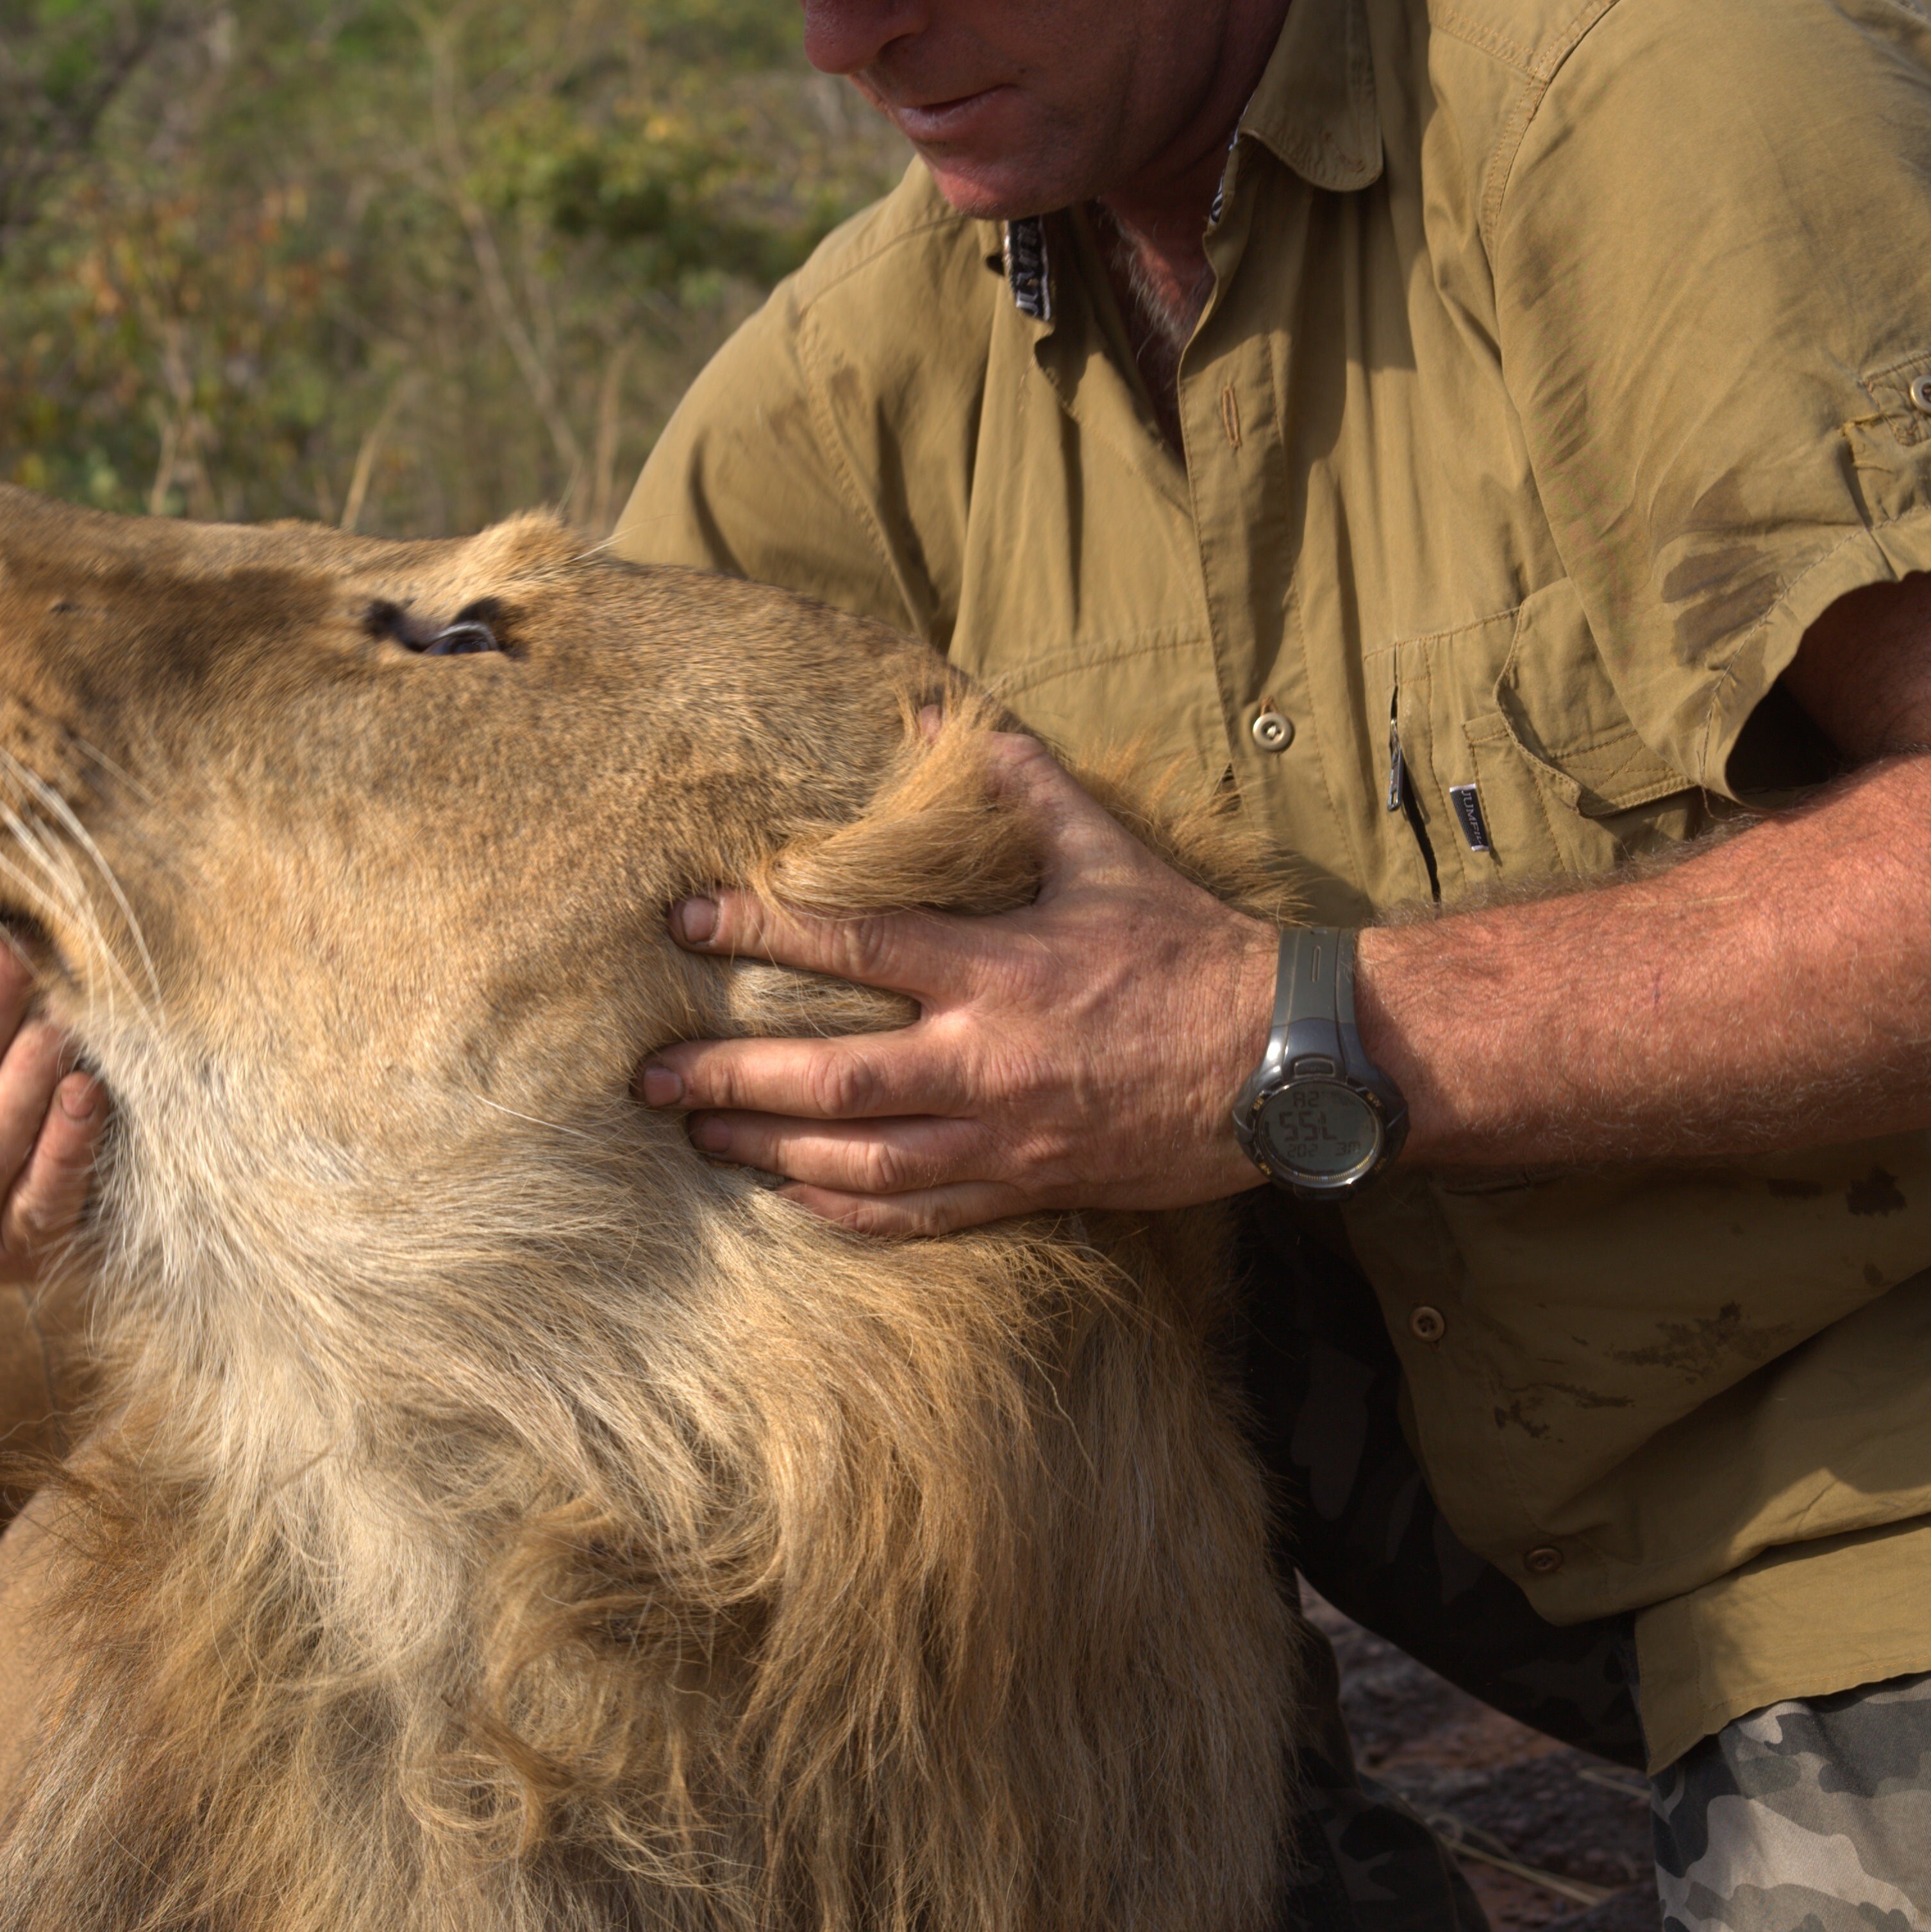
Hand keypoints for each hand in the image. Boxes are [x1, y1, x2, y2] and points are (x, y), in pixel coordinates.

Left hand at [638, 734, 1272, 1235]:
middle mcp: (988, 1061)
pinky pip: (922, 1214)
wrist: (1284, 1060)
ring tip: (699, 1135)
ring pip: (861, 1160)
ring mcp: (1007, 1136)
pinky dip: (849, 1211)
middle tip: (646, 1077)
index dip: (760, 932)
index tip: (686, 925)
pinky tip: (794, 1197)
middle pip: (829, 1079)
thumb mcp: (1111, 855)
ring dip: (768, 1149)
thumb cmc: (1195, 951)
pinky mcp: (1033, 1186)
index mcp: (998, 970)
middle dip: (727, 1077)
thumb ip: (1027, 790)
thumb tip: (959, 717)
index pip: (852, 947)